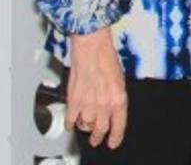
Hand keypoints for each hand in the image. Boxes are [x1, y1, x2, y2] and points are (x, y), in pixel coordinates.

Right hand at [66, 28, 127, 148]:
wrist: (92, 47)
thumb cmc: (106, 58)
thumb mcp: (119, 81)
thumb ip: (115, 98)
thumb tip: (112, 110)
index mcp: (119, 99)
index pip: (119, 126)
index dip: (116, 137)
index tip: (113, 142)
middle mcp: (104, 104)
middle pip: (101, 130)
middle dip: (98, 137)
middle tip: (96, 140)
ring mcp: (88, 104)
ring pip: (85, 126)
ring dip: (85, 127)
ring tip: (85, 125)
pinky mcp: (73, 101)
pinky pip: (71, 120)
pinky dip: (71, 123)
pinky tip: (72, 122)